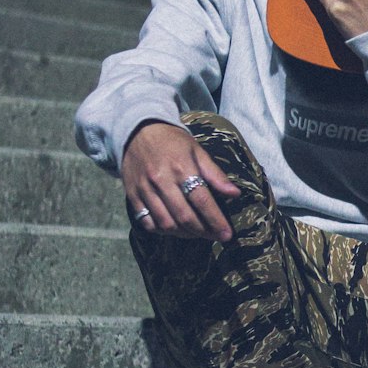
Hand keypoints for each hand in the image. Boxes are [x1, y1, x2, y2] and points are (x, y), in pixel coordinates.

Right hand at [122, 121, 238, 240]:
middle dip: (203, 231)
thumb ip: (215, 174)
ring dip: (185, 234)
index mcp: (182, 167)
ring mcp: (145, 190)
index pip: (202, 200)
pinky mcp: (132, 196)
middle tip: (215, 236)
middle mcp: (162, 180)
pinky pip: (148, 223)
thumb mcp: (197, 151)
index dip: (216, 220)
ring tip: (197, 233)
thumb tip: (235, 194)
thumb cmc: (173, 142)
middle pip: (184, 216)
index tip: (226, 234)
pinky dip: (163, 231)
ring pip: (166, 223)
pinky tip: (175, 229)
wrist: (138, 131)